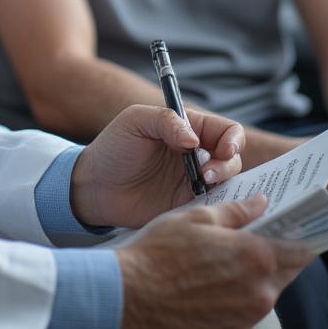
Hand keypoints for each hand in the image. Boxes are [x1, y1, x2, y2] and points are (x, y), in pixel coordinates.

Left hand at [70, 104, 243, 229]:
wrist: (95, 187)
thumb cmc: (113, 148)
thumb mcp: (135, 122)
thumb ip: (166, 121)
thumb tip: (194, 140)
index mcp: (187, 129)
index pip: (225, 131)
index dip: (232, 139)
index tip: (224, 150)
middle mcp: (196, 155)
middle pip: (232, 158)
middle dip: (226, 165)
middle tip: (206, 174)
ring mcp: (194, 182)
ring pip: (228, 183)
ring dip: (224, 184)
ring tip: (202, 186)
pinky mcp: (188, 206)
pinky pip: (214, 207)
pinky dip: (218, 206)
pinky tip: (205, 205)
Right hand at [116, 194, 312, 328]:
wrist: (127, 301)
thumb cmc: (157, 255)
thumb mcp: (194, 219)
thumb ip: (234, 211)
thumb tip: (260, 203)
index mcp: (255, 257)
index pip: (299, 249)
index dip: (301, 238)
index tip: (301, 231)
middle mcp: (259, 294)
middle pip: (282, 275)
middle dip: (270, 259)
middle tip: (245, 246)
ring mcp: (245, 322)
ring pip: (259, 298)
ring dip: (247, 283)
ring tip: (212, 270)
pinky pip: (240, 319)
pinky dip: (229, 306)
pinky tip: (201, 294)